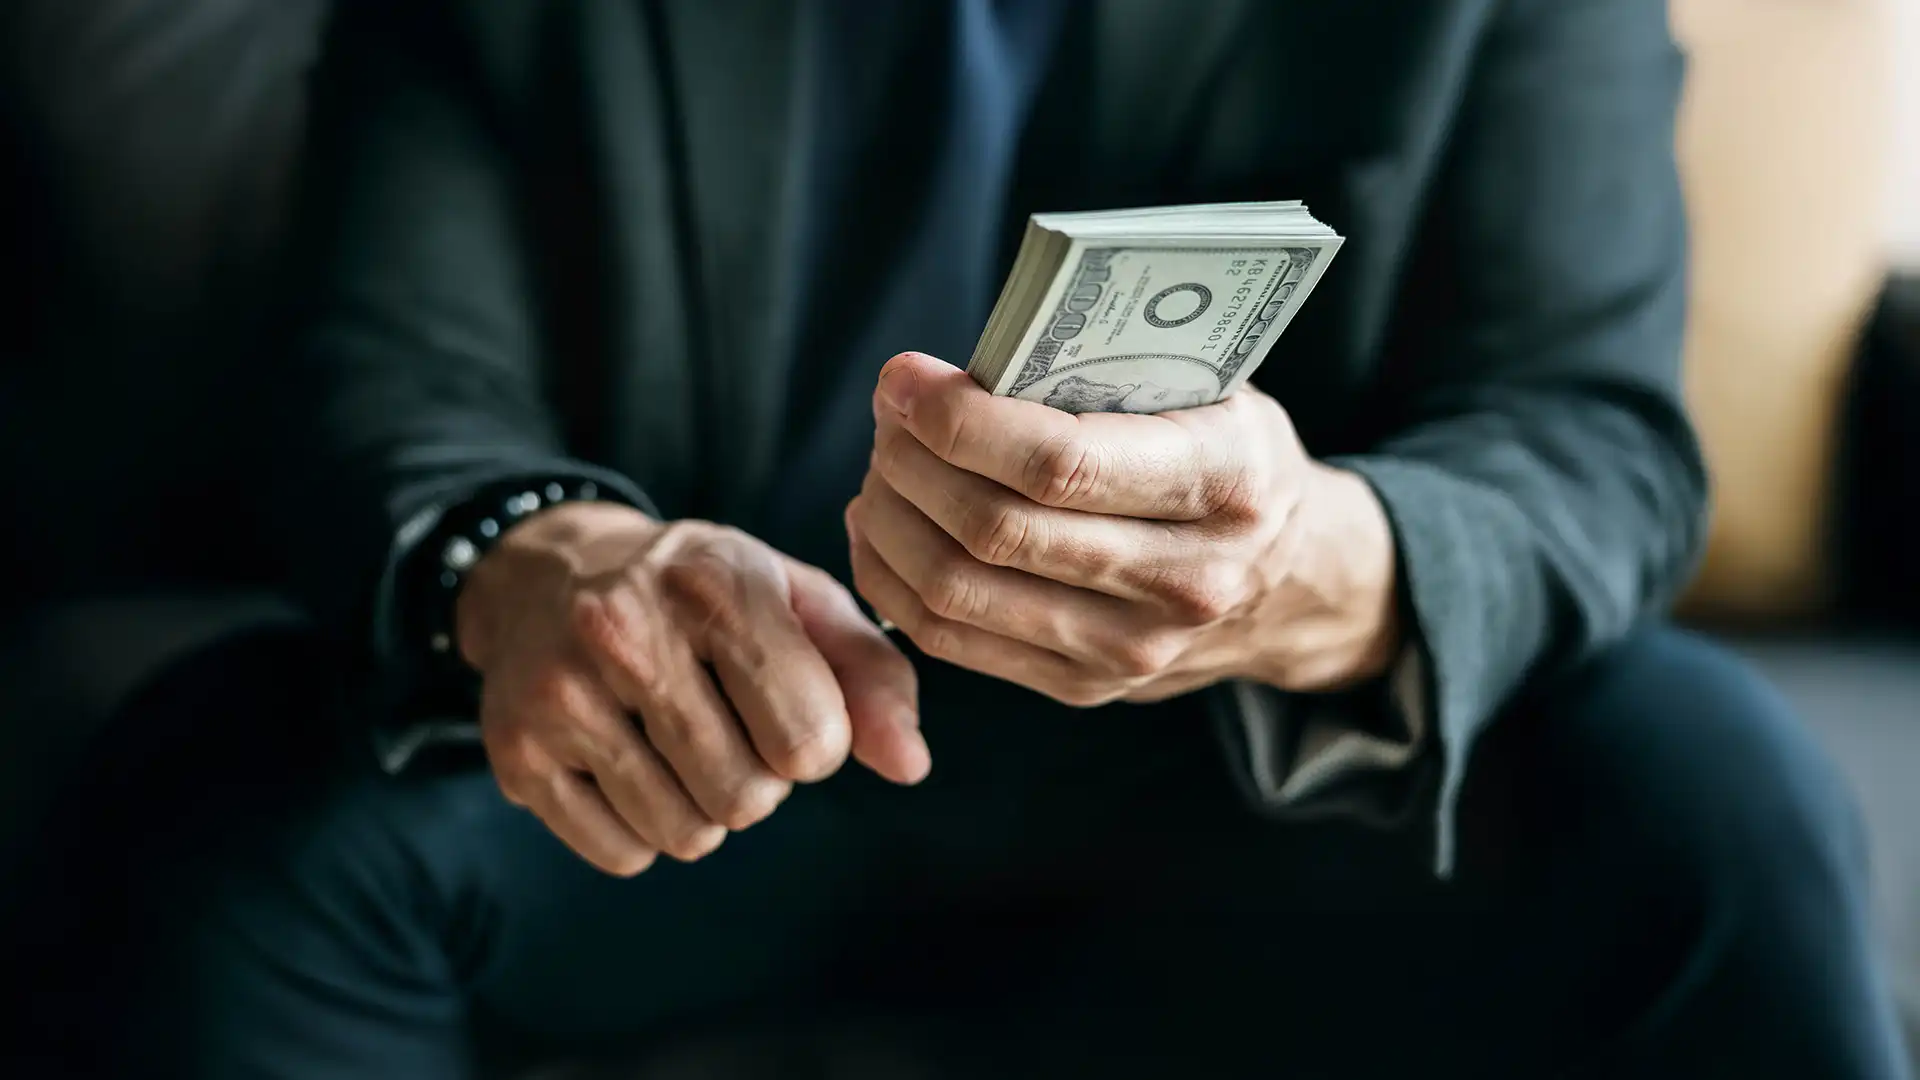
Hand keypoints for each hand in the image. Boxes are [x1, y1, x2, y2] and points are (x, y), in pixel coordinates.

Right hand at [457, 501, 928, 875]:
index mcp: (713, 583)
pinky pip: (622, 854)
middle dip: (757, 778)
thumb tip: (910, 766)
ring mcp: (561, 694)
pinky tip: (626, 762)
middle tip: (725, 723)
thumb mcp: (796, 602)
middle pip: (747, 798)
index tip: (787, 705)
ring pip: (686, 835)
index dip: (815, 742)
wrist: (552, 570)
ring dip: (702, 808)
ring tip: (677, 740)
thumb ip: (872, 676)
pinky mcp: (517, 752)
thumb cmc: (703, 593)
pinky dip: (641, 829)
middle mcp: (625, 631)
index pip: (810, 742)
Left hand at [846, 352, 1400, 707]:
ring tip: (883, 464)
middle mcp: (1186, 578)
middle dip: (913, 462)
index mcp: (1226, 482)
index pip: (1062, 462)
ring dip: (893, 519)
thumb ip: (1116, 371)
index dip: (963, 421)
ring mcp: (1132, 649)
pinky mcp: (1085, 688)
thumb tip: (974, 360)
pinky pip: (951, 641)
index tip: (906, 379)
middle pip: (997, 529)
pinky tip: (881, 527)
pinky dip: (894, 579)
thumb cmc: (1234, 459)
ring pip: (958, 592)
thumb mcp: (1214, 392)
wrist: (1297, 582)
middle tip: (889, 414)